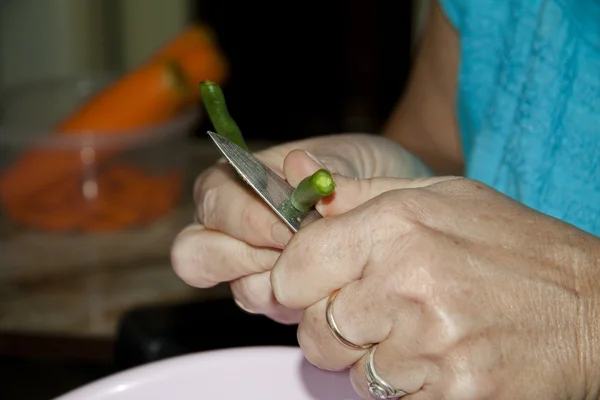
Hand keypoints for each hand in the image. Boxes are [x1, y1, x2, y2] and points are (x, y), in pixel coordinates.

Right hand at [170, 134, 429, 323]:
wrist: (384, 201)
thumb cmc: (357, 172)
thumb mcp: (346, 160)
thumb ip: (321, 168)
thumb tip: (298, 164)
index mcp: (234, 182)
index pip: (213, 202)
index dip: (249, 220)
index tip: (291, 227)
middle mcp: (228, 228)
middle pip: (194, 254)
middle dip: (245, 258)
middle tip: (294, 252)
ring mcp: (248, 267)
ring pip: (236, 289)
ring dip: (279, 282)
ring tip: (320, 263)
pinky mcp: (274, 296)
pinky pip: (270, 309)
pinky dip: (298, 299)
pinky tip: (326, 280)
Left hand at [270, 172, 599, 398]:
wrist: (590, 307)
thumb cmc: (510, 245)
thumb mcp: (437, 197)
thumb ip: (356, 192)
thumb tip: (295, 172)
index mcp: (396, 227)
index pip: (295, 269)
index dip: (297, 280)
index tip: (312, 283)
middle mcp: (406, 284)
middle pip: (314, 328)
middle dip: (332, 323)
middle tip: (372, 310)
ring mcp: (429, 345)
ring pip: (349, 371)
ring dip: (369, 357)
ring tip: (412, 331)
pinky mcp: (452, 392)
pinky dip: (403, 384)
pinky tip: (435, 356)